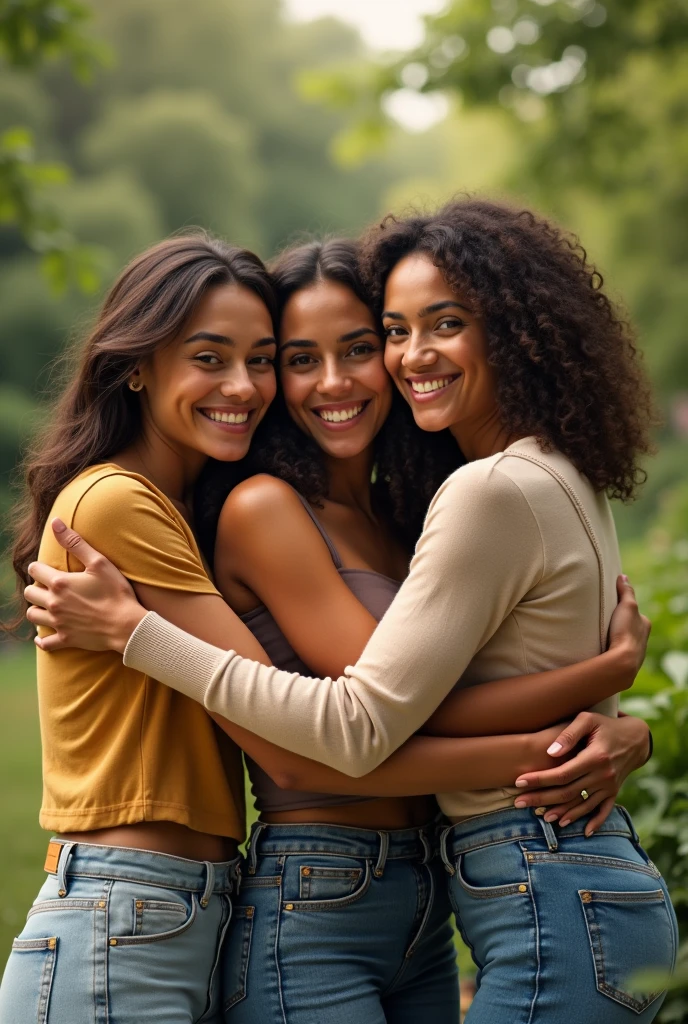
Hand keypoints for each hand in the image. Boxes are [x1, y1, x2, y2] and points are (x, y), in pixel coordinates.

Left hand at [25, 519, 146, 653]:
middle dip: (36, 587)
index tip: (49, 569)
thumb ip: (75, 542)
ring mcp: (58, 623)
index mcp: (59, 583)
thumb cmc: (116, 592)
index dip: (40, 567)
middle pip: (30, 593)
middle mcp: (54, 603)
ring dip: (37, 609)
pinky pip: (45, 643)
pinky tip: (46, 636)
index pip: (35, 569)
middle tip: (50, 587)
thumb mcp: (99, 563)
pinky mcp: (66, 639)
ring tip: (49, 606)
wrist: (127, 625)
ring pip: (32, 616)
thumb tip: (55, 522)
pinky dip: (43, 640)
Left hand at [513, 711, 650, 835]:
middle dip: (541, 799)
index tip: (519, 782)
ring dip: (562, 814)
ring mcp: (610, 786)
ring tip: (541, 818)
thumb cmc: (606, 725)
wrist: (636, 738)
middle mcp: (603, 775)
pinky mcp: (614, 792)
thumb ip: (568, 735)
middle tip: (518, 803)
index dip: (540, 779)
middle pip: (568, 792)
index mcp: (595, 757)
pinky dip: (595, 822)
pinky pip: (605, 811)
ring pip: (583, 805)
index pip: (562, 774)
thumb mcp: (588, 720)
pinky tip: (584, 832)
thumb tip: (550, 752)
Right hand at [607, 575, 650, 683]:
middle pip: (629, 626)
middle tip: (605, 619)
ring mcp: (633, 651)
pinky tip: (602, 646)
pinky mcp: (623, 661)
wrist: (623, 660)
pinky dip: (610, 647)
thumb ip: (626, 591)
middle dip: (618, 623)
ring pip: (623, 639)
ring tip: (600, 633)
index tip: (612, 604)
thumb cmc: (626, 632)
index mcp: (645, 625)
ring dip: (614, 636)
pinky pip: (616, 650)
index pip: (634, 612)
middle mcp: (642, 638)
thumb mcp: (627, 605)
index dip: (623, 607)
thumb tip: (623, 577)